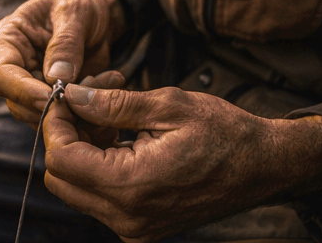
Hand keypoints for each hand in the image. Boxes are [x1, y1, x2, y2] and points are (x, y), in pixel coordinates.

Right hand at [0, 0, 125, 124]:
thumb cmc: (80, 4)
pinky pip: (63, 116)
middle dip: (52, 106)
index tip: (51, 97)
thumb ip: (65, 44)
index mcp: (5, 40)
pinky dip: (86, 112)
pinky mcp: (51, 98)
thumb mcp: (75, 14)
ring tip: (104, 82)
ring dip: (74, 110)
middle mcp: (13, 66)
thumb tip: (56, 79)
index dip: (23, 91)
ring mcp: (31, 85)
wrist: (98, 14)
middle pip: (17, 102)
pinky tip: (107, 86)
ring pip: (40, 115)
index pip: (1, 74)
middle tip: (86, 99)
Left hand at [42, 84, 321, 242]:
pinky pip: (99, 196)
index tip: (64, 94)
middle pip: (61, 178)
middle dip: (63, 135)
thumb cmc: (224, 133)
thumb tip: (70, 96)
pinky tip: (118, 134)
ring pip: (76, 188)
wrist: (267, 167)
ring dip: (79, 149)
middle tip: (83, 101)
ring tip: (105, 113)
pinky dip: (97, 164)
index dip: (54, 122)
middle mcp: (129, 218)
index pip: (61, 159)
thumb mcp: (167, 106)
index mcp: (133, 187)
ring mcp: (135, 228)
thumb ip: (112, 103)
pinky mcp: (141, 226)